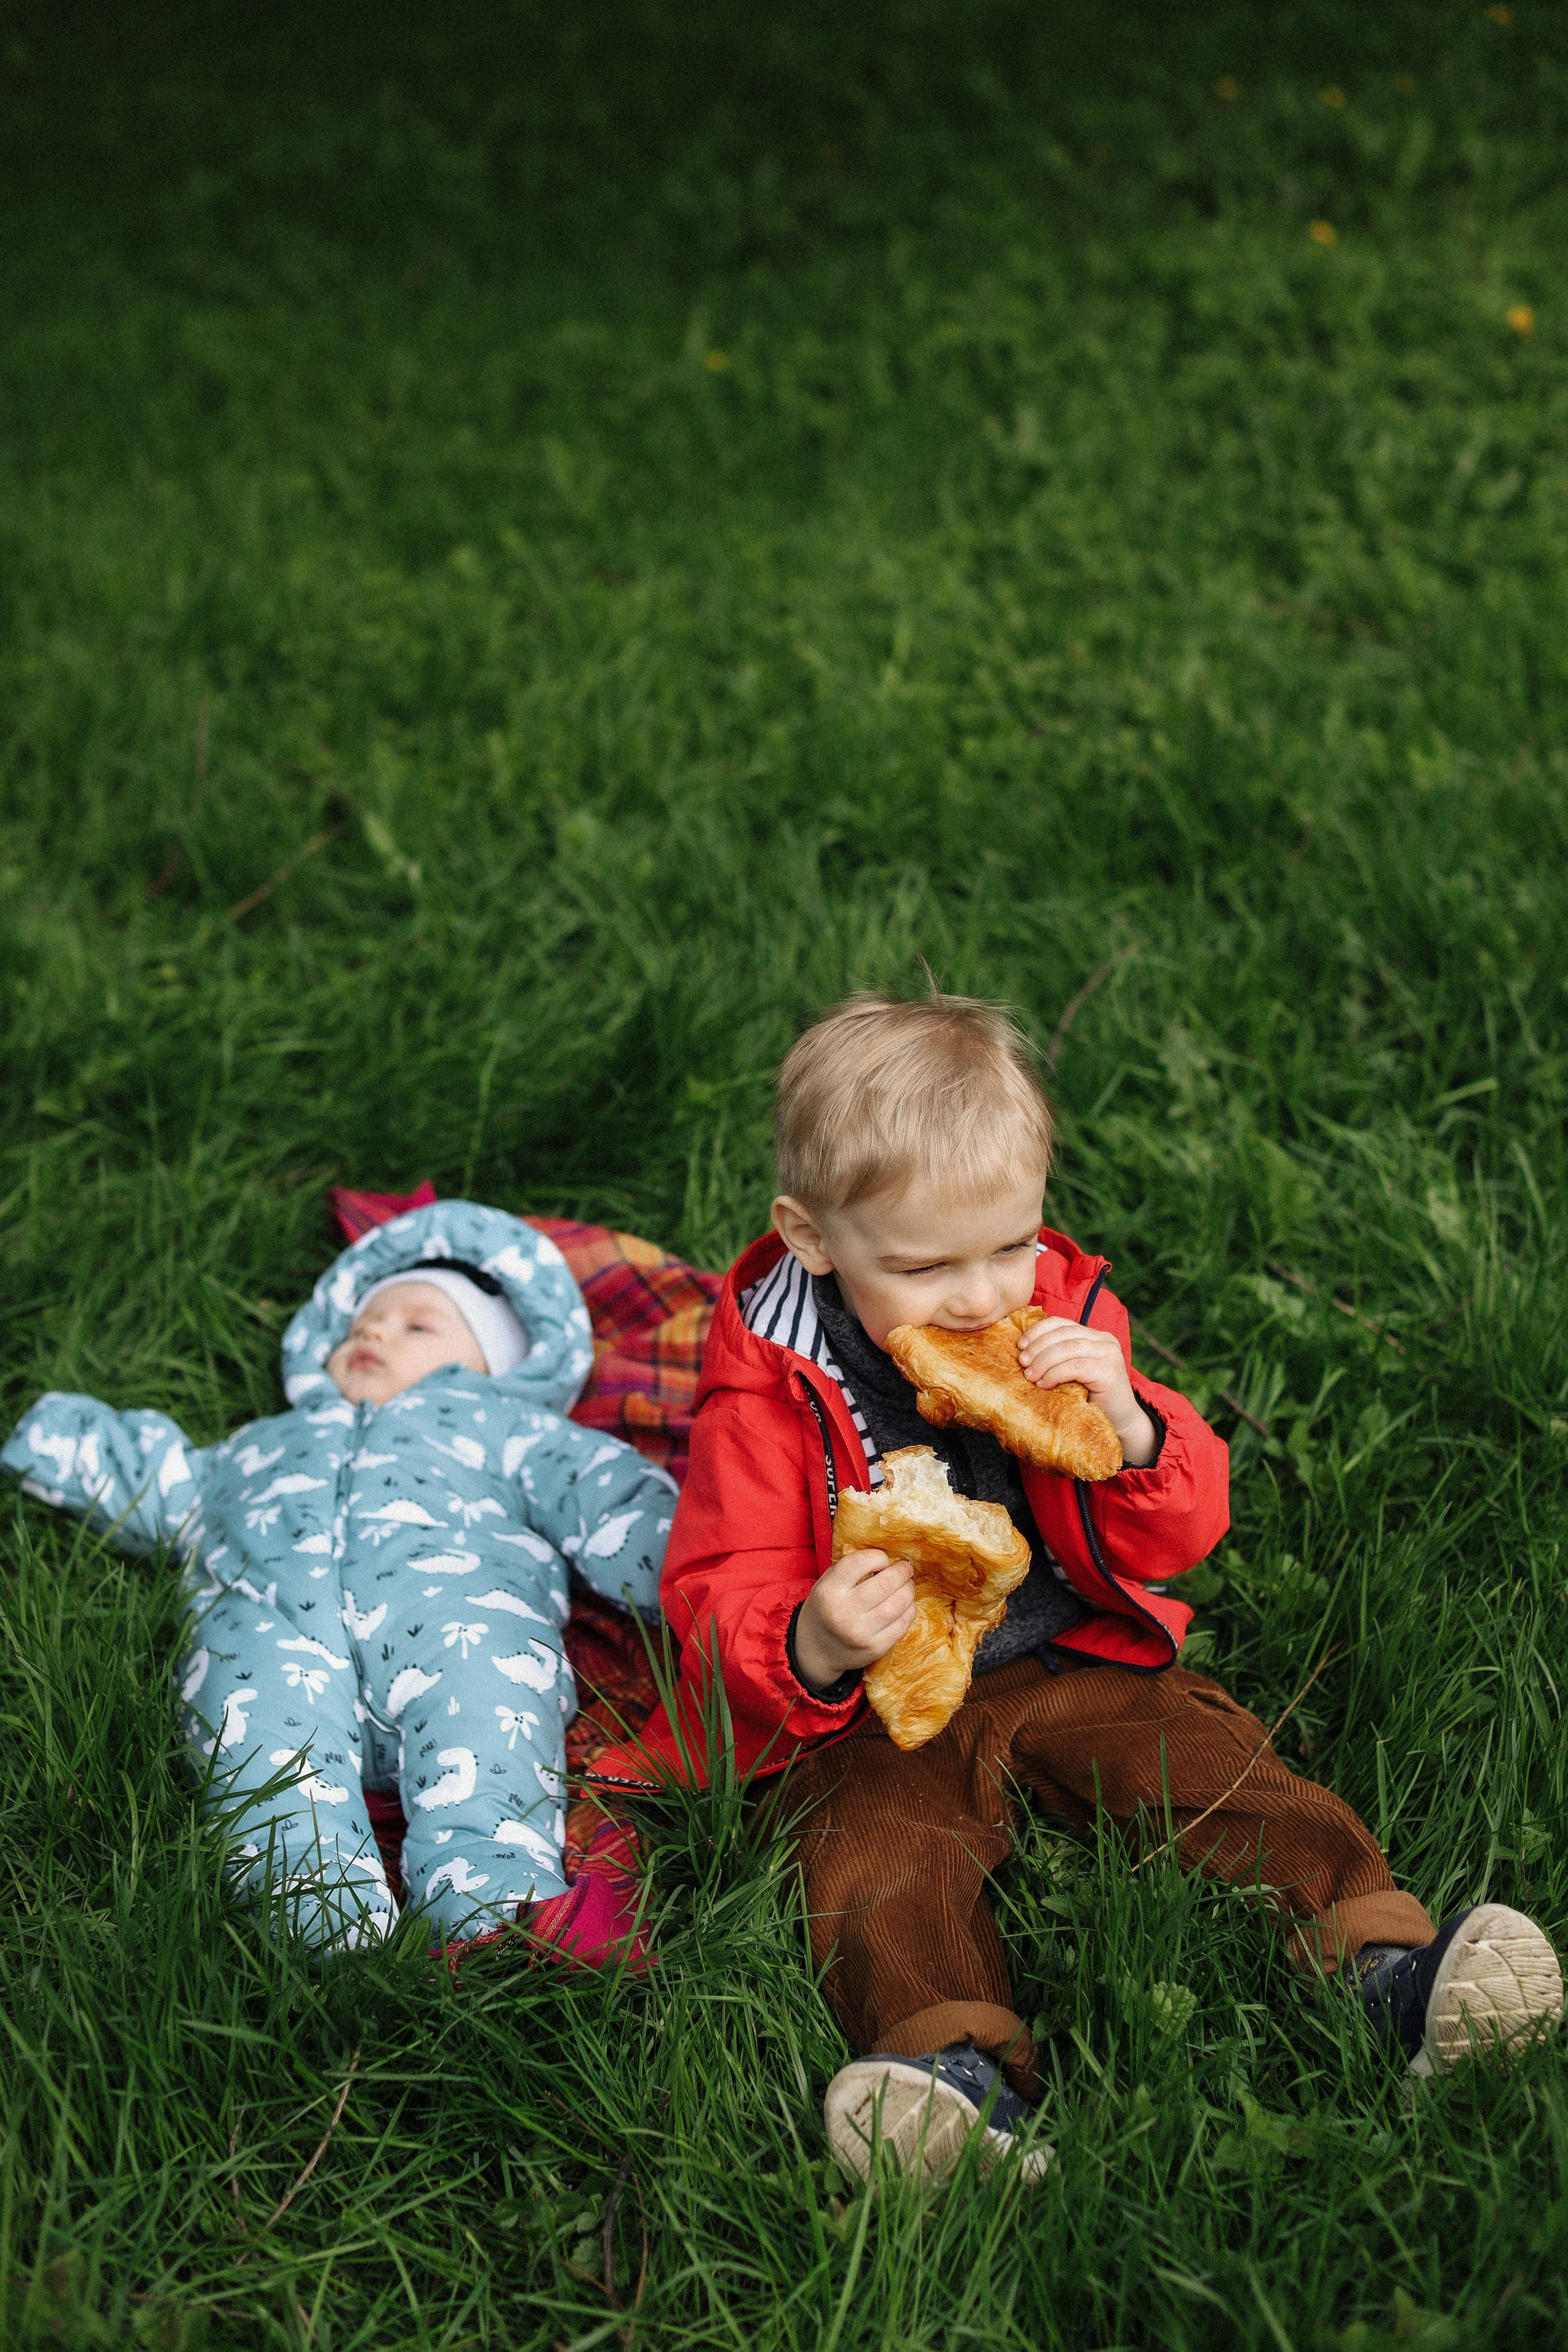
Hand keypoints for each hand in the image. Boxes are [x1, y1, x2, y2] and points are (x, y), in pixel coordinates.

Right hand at [793, 1547, 915, 1690]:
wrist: (816, 1650)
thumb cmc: (825, 1609)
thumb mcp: (826, 1584)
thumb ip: (850, 1569)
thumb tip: (888, 1559)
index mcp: (829, 1591)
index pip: (860, 1562)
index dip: (878, 1557)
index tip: (883, 1559)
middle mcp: (844, 1611)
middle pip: (884, 1584)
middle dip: (901, 1572)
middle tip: (906, 1568)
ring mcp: (861, 1632)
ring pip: (897, 1604)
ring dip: (908, 1590)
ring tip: (908, 1584)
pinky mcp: (875, 1648)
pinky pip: (902, 1625)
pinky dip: (909, 1610)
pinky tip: (906, 1604)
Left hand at [1016, 1316, 1156, 1466]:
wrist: (1121, 1423)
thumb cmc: (1091, 1399)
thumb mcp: (1073, 1372)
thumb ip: (1059, 1358)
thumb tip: (1024, 1352)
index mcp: (1095, 1336)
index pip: (1062, 1323)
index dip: (1038, 1330)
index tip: (1020, 1344)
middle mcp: (1105, 1341)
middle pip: (1064, 1334)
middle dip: (1038, 1346)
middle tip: (1022, 1361)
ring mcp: (1109, 1354)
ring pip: (1068, 1349)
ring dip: (1044, 1360)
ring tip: (1029, 1374)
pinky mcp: (1109, 1372)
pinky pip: (1075, 1367)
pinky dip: (1055, 1374)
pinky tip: (1043, 1384)